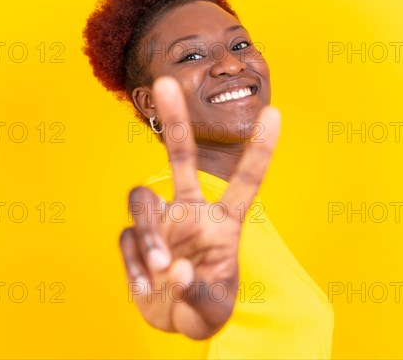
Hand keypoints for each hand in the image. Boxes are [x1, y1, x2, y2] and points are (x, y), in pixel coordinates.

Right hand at [119, 76, 279, 339]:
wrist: (172, 319)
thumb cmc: (204, 307)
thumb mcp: (212, 309)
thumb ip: (199, 292)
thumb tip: (177, 268)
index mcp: (223, 222)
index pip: (245, 181)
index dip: (260, 149)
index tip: (274, 113)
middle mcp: (190, 212)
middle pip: (180, 158)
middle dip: (175, 122)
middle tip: (166, 83)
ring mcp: (162, 223)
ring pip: (143, 203)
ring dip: (150, 236)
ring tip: (161, 270)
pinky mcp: (136, 239)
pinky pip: (128, 240)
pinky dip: (136, 265)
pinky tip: (148, 288)